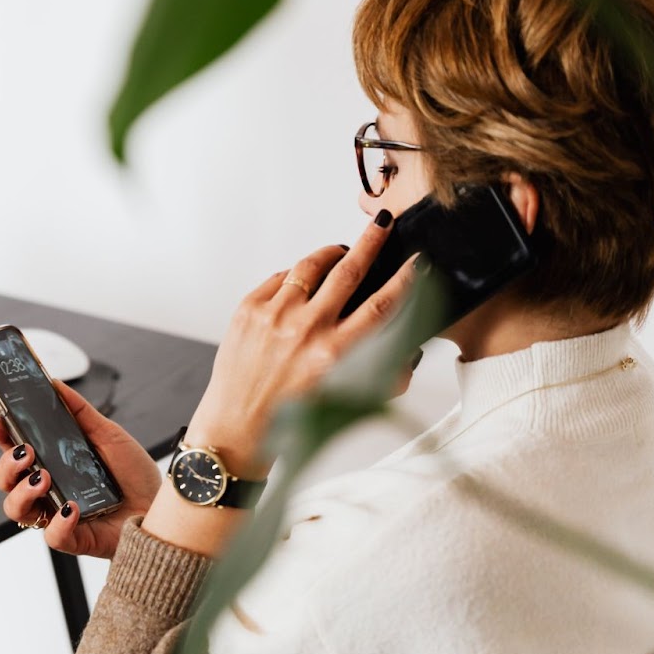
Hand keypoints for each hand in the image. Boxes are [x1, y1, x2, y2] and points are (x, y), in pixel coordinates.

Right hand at [0, 380, 162, 558]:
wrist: (162, 505)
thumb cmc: (134, 474)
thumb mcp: (108, 434)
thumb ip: (80, 412)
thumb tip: (55, 384)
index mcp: (53, 463)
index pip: (15, 450)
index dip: (0, 437)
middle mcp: (49, 489)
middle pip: (6, 481)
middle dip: (6, 465)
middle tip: (26, 452)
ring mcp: (57, 515)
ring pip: (17, 510)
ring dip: (22, 492)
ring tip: (44, 477)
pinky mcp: (74, 538)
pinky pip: (51, 536)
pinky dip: (58, 522)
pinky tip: (72, 506)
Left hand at [185, 211, 416, 478]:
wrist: (236, 429)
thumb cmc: (290, 419)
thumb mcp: (344, 400)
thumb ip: (380, 374)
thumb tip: (406, 348)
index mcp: (335, 355)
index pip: (381, 305)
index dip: (404, 280)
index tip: (417, 263)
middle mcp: (305, 330)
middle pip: (349, 270)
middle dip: (371, 242)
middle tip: (382, 224)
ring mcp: (274, 316)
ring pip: (311, 266)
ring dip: (331, 254)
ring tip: (341, 252)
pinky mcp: (248, 309)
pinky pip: (280, 278)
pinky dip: (295, 277)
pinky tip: (302, 284)